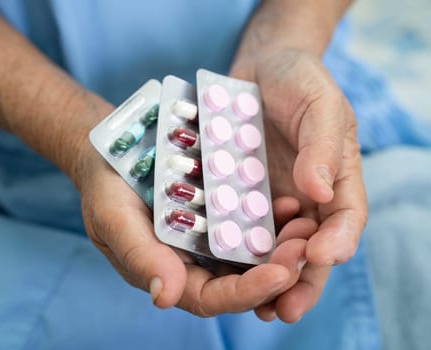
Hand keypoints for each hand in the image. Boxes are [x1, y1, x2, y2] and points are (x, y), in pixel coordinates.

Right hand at [73, 95, 314, 316]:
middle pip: (243, 278)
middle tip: (305, 248)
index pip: (214, 297)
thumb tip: (165, 298)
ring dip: (284, 244)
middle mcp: (197, 260)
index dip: (247, 292)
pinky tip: (292, 200)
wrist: (114, 149)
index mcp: (172, 273)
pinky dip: (274, 215)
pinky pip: (253, 218)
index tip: (279, 275)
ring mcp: (212, 235)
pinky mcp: (222, 208)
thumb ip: (140, 257)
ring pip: (254, 251)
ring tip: (308, 225)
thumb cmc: (105, 189)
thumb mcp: (114, 220)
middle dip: (278, 270)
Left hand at [230, 47, 366, 321]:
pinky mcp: (240, 195)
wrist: (261, 67)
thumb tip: (317, 188)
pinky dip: (234, 253)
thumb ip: (322, 145)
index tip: (318, 256)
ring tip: (257, 307)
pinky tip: (222, 271)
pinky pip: (238, 228)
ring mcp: (270, 199)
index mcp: (336, 178)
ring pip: (274, 248)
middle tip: (283, 306)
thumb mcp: (319, 103)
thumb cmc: (299, 80)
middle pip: (310, 248)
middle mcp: (305, 197)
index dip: (336, 242)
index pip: (345, 219)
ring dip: (267, 279)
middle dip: (299, 280)